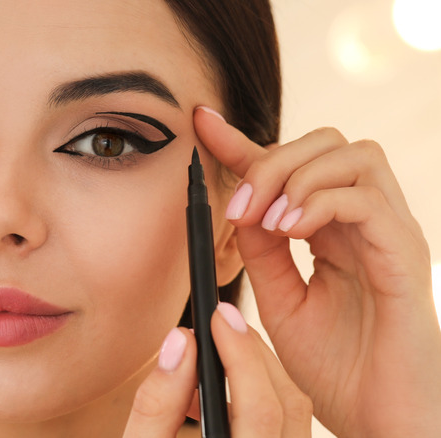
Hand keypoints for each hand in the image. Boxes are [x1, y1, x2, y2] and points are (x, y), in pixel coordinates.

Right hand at [123, 303, 311, 436]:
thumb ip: (156, 402)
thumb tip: (180, 341)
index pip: (261, 408)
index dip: (241, 353)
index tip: (216, 316)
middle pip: (289, 405)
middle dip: (255, 353)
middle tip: (221, 321)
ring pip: (296, 416)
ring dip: (261, 374)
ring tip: (218, 353)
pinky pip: (287, 431)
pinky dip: (264, 400)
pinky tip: (226, 393)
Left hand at [194, 106, 440, 435]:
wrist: (377, 419)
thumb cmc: (336, 366)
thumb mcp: (281, 300)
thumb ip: (262, 252)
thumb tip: (238, 206)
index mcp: (334, 228)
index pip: (291, 164)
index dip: (243, 139)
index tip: (201, 123)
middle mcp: (365, 221)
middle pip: (328, 142)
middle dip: (272, 159)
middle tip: (238, 206)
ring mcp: (390, 233)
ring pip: (354, 155)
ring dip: (297, 177)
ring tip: (266, 221)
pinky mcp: (405, 256)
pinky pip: (367, 199)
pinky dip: (320, 204)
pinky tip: (289, 232)